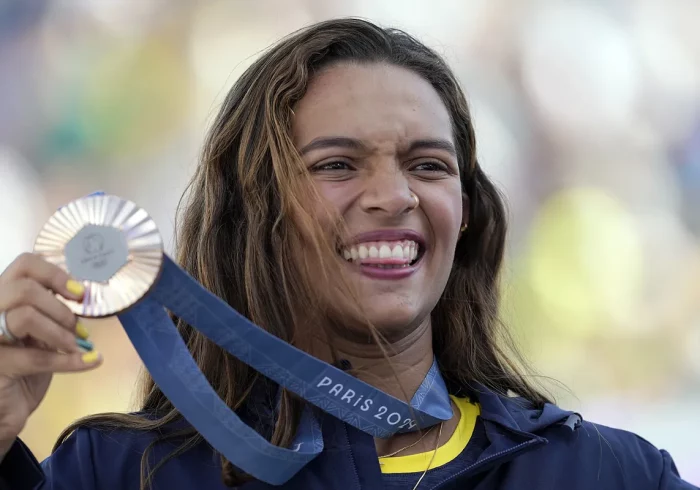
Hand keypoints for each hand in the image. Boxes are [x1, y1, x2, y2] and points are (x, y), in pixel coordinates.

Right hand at [0, 253, 101, 448]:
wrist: (3, 413)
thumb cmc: (22, 369)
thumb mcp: (39, 333)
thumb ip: (51, 310)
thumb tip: (84, 294)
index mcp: (1, 297)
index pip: (24, 265)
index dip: (56, 274)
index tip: (80, 294)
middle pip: (23, 288)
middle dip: (60, 309)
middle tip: (77, 329)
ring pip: (25, 316)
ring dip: (61, 333)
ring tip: (77, 346)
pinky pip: (35, 357)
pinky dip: (70, 361)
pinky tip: (89, 362)